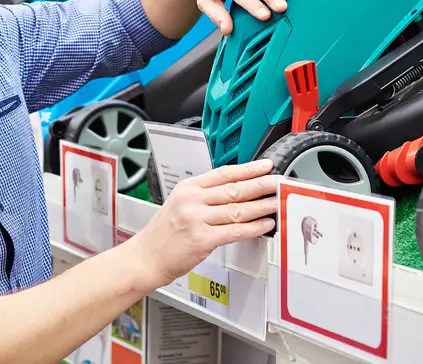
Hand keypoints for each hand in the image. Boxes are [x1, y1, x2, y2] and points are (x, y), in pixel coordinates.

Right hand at [129, 160, 279, 287]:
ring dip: (261, 206)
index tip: (265, 166)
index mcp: (188, 188)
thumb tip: (236, 192)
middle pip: (234, 189)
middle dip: (260, 184)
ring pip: (237, 210)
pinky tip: (265, 224)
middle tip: (277, 182)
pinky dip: (254, 227)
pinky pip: (235, 231)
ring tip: (276, 202)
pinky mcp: (201, 239)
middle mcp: (192, 200)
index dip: (248, 168)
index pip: (223, 173)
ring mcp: (196, 219)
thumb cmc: (163, 234)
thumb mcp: (179, 204)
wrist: (146, 257)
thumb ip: (204, 196)